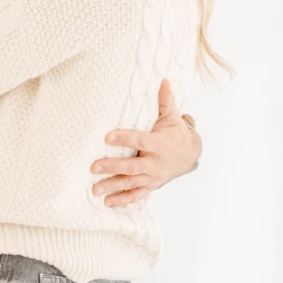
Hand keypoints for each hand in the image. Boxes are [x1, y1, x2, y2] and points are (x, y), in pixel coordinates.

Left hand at [90, 79, 200, 207]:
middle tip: (93, 167)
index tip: (107, 137)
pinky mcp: (150, 186)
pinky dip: (122, 200)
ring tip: (94, 190)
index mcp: (159, 144)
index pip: (140, 141)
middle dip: (112, 167)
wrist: (189, 155)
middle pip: (132, 166)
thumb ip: (165, 101)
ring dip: (112, 186)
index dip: (124, 138)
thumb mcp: (172, 117)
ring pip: (131, 183)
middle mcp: (156, 163)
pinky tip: (106, 202)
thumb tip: (164, 80)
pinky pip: (136, 195)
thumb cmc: (175, 133)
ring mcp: (153, 177)